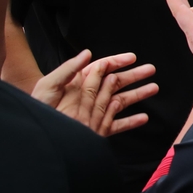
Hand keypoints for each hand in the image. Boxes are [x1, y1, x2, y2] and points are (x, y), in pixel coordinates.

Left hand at [32, 50, 158, 135]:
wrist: (39, 139)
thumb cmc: (38, 110)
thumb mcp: (48, 86)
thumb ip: (68, 70)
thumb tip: (88, 53)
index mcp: (78, 84)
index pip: (102, 68)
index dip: (117, 62)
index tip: (132, 58)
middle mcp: (89, 97)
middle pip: (116, 83)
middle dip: (133, 75)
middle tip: (151, 69)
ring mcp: (94, 114)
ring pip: (121, 102)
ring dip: (138, 94)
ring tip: (154, 88)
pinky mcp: (96, 130)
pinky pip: (117, 125)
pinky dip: (131, 121)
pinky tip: (144, 118)